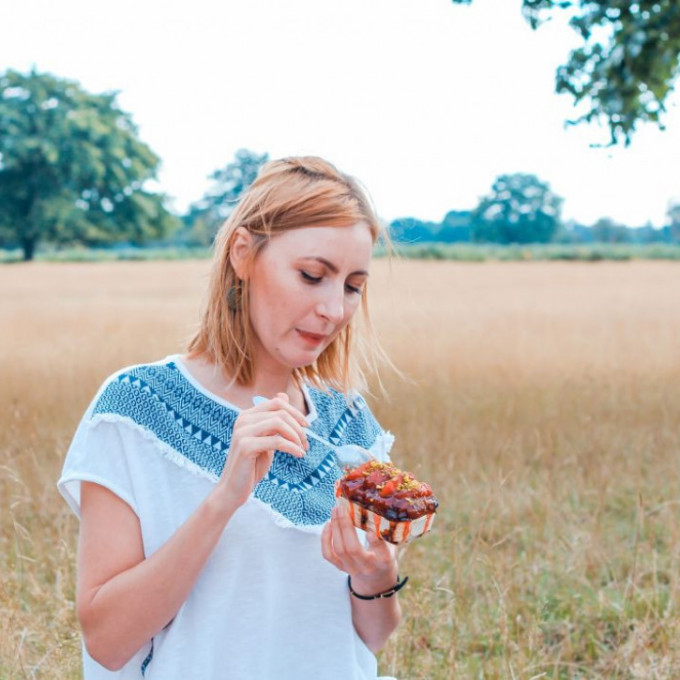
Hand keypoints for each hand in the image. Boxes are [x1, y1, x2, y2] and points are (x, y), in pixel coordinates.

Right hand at [217, 393, 308, 509]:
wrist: (233, 489)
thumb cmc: (251, 466)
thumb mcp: (266, 439)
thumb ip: (273, 419)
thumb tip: (283, 395)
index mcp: (247, 415)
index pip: (277, 402)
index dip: (295, 412)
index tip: (307, 426)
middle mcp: (242, 420)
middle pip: (280, 412)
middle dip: (298, 427)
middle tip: (306, 443)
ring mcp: (242, 432)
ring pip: (279, 423)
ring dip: (296, 436)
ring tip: (303, 449)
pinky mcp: (246, 446)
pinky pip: (277, 441)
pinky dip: (292, 447)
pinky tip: (299, 455)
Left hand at [321, 503, 398, 593]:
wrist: (376, 581)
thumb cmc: (384, 556)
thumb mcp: (391, 547)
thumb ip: (387, 532)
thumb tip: (381, 507)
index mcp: (384, 562)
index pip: (382, 554)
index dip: (376, 543)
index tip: (370, 531)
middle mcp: (368, 567)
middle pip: (353, 549)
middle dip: (345, 526)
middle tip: (342, 508)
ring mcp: (352, 569)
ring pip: (339, 550)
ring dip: (335, 528)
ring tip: (335, 510)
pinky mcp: (341, 568)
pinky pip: (328, 554)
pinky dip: (325, 538)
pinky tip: (328, 524)